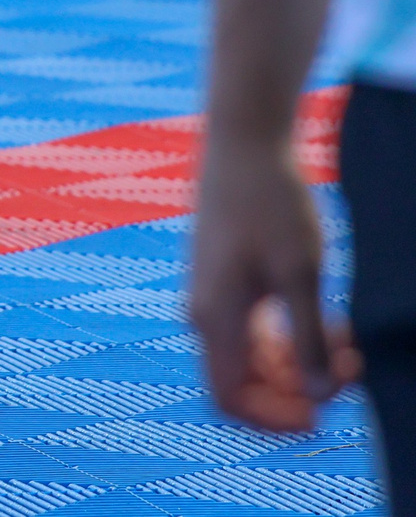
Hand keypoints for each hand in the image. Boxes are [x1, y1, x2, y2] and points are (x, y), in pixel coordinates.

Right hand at [189, 136, 360, 429]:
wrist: (244, 142)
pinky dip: (294, 338)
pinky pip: (257, 332)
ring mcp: (213, 295)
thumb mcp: (303, 272)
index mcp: (216, 316)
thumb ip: (309, 338)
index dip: (274, 418)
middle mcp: (206, 312)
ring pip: (256, 359)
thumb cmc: (271, 202)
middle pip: (247, 382)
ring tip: (351, 342)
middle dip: (302, 388)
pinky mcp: (226, 280)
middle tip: (354, 367)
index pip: (231, 398)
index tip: (323, 412)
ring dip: (303, 363)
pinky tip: (330, 319)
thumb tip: (321, 394)